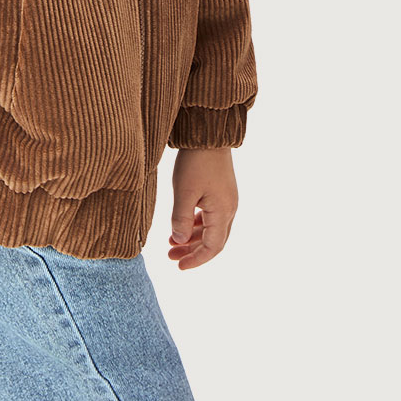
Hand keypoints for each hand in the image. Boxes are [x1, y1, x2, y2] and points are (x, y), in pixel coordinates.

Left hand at [168, 146, 238, 269]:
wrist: (208, 134)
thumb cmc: (196, 162)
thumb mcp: (184, 192)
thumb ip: (181, 219)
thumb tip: (179, 242)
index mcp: (223, 212)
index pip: (212, 247)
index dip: (196, 260)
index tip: (179, 266)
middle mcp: (229, 209)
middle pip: (213, 241)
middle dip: (192, 252)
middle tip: (171, 257)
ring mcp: (226, 200)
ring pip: (211, 229)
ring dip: (192, 238)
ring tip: (171, 243)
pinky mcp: (220, 191)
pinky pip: (210, 216)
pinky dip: (196, 225)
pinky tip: (181, 226)